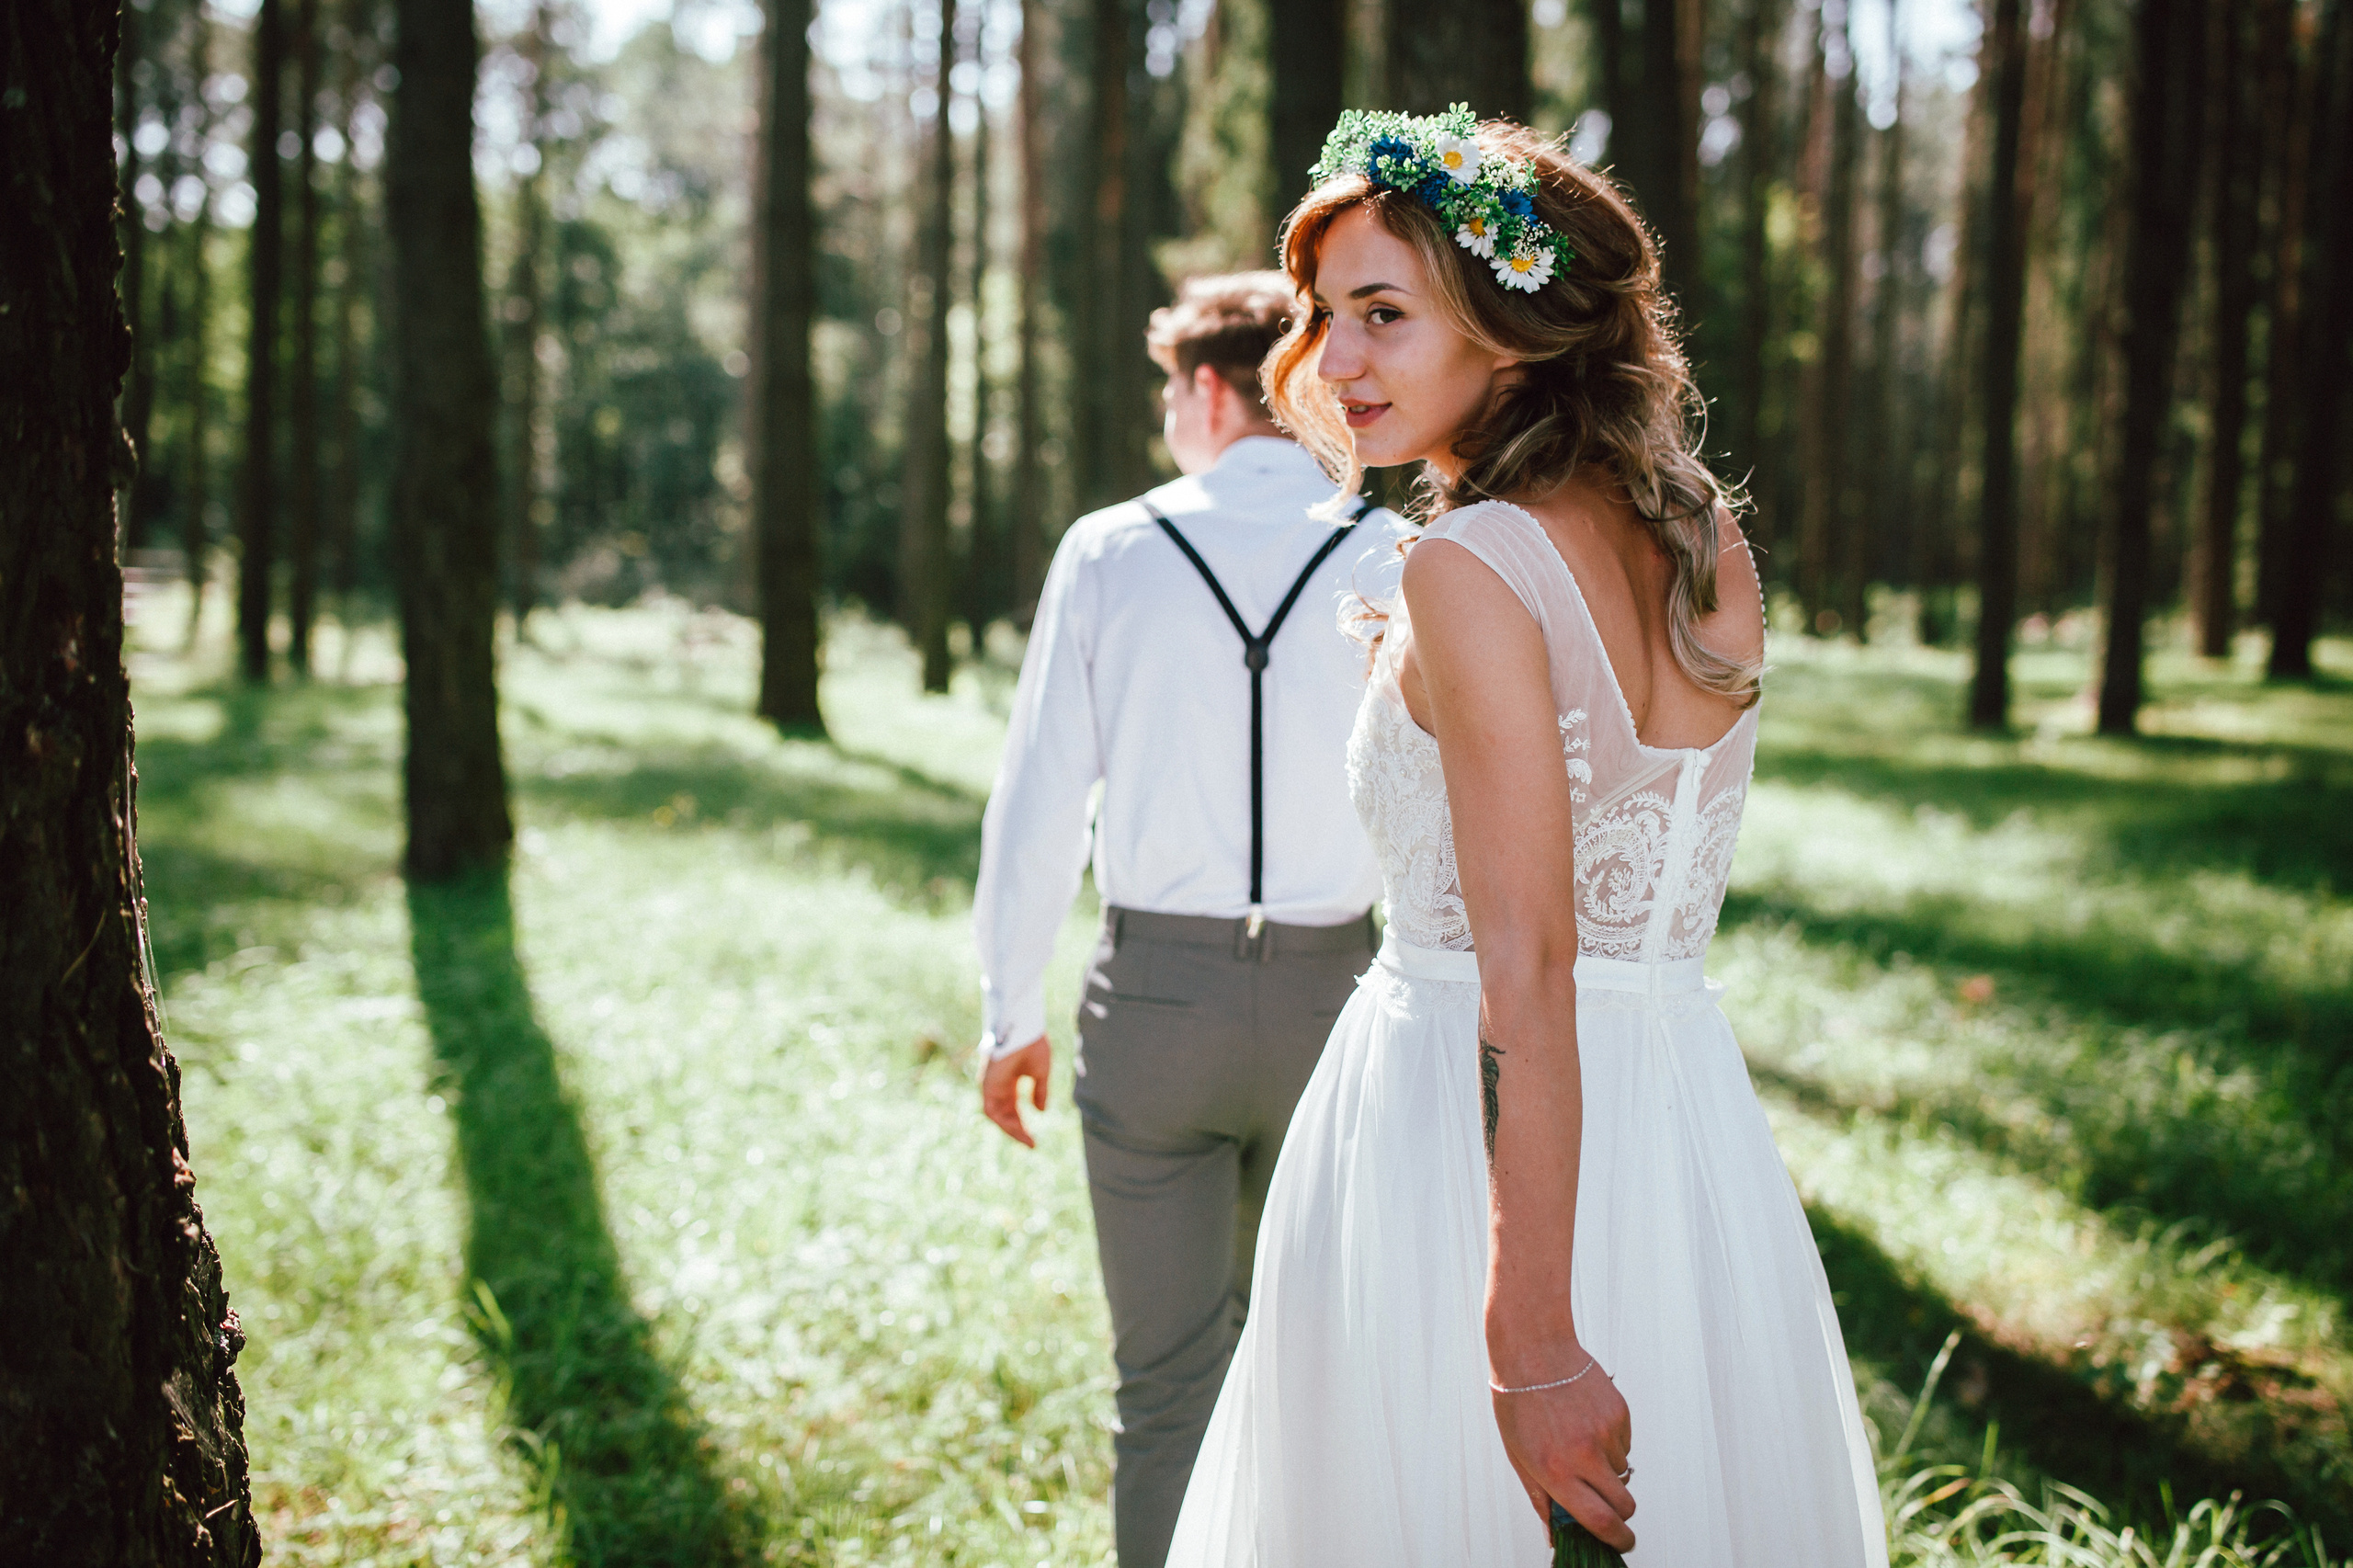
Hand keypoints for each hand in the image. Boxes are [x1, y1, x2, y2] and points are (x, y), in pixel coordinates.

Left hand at [980, 1035, 1051, 1147]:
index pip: (1013, 1109)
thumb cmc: (1032, 1044)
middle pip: (1005, 1115)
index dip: (1022, 1125)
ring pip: (997, 1116)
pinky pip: (992, 1110)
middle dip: (1017, 1130)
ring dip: (1011, 1129)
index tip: (1034, 1140)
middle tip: (1032, 1144)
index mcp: (1009, 1082)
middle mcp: (997, 1085)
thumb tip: (1041, 1111)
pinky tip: (1018, 1128)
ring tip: (1027, 1139)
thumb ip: (1040, 1091)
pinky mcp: (987, 1084)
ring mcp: (990, 1085)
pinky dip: (1003, 1121)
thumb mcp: (1040, 1073)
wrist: (1024, 1028)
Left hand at [1491, 1352, 1635, 1551]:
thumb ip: (1540, 1498)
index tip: (1622, 1543)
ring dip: (1608, 1470)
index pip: (1600, 1521)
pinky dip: (1611, 1443)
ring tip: (1579, 1442)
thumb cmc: (1519, 1403)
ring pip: (1623, 1472)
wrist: (1534, 1349)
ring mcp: (1605, 1433)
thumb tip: (1553, 1535)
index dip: (1617, 1539)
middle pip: (1624, 1505)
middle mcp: (1585, 1454)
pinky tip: (1586, 1421)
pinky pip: (1624, 1444)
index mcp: (1555, 1470)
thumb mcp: (1518, 1455)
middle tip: (1608, 1506)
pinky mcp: (1620, 1413)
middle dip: (1621, 1513)